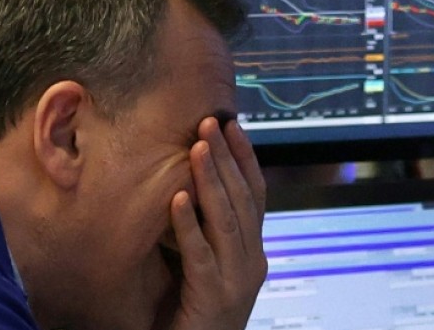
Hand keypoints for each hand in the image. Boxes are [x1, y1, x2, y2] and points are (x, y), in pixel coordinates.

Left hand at [168, 118, 267, 329]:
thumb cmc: (195, 311)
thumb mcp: (209, 265)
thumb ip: (208, 232)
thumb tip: (191, 184)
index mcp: (253, 252)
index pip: (255, 195)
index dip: (245, 158)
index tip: (232, 125)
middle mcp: (252, 263)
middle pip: (243, 199)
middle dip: (227, 158)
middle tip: (210, 123)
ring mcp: (236, 281)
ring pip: (226, 220)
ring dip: (210, 180)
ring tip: (198, 147)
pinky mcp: (212, 298)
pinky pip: (200, 256)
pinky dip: (189, 226)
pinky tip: (178, 199)